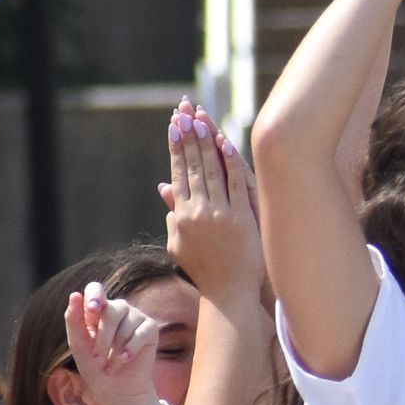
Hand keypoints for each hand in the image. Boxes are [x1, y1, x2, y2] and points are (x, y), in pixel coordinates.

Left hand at [64, 281, 166, 404]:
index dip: (95, 296)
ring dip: (115, 349)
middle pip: (111, 311)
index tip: (93, 310)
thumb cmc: (96, 368)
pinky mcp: (150, 329)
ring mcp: (135, 317)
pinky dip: (131, 348)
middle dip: (103, 338)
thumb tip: (74, 294)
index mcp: (97, 310)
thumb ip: (74, 321)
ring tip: (111, 365)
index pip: (96, 289)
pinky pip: (141, 332)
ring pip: (126, 323)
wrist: (118, 390)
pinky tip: (125, 360)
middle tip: (98, 360)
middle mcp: (117, 309)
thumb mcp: (79, 346)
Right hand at [159, 104, 262, 304]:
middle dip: (188, 135)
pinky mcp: (240, 218)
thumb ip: (173, 216)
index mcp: (181, 216)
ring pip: (211, 170)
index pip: (177, 173)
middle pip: (192, 166)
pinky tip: (226, 143)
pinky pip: (234, 184)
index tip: (173, 125)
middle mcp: (197, 211)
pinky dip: (229, 162)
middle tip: (184, 110)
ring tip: (201, 118)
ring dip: (205, 142)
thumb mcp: (180, 244)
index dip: (176, 148)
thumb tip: (164, 188)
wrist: (228, 293)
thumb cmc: (206, 270)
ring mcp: (218, 214)